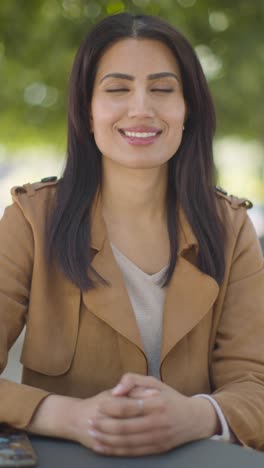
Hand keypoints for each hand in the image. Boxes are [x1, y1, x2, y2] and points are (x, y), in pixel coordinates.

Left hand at [86, 373, 219, 455]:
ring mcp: (157, 438)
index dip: (111, 407)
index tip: (98, 405)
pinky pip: (133, 452)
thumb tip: (115, 390)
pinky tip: (103, 447)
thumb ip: (133, 380)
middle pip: (125, 427)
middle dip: (104, 425)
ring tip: (92, 434)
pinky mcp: (157, 449)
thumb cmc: (170, 398)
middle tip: (90, 421)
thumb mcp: (154, 382)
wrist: (195, 419)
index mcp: (157, 403)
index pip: (129, 407)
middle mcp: (158, 422)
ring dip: (107, 439)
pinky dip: (115, 451)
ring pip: (127, 442)